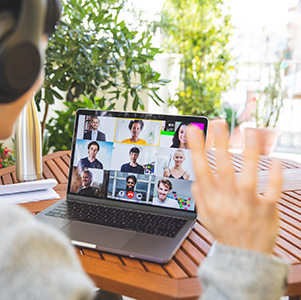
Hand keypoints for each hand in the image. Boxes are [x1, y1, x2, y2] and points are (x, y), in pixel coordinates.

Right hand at [187, 123, 281, 253]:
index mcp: (211, 200)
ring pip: (249, 177)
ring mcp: (248, 205)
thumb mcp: (205, 217)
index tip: (194, 130)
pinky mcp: (267, 210)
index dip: (197, 149)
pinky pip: (272, 191)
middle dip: (220, 144)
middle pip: (223, 168)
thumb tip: (196, 180)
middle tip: (218, 123)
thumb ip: (200, 197)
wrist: (245, 257)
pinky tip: (276, 162)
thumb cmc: (225, 233)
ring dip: (250, 155)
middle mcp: (228, 200)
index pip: (201, 169)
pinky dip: (275, 177)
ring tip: (250, 133)